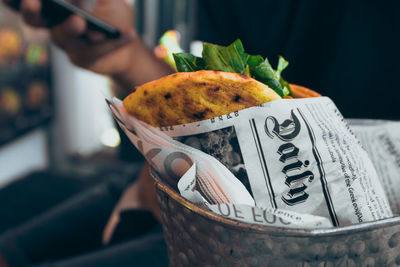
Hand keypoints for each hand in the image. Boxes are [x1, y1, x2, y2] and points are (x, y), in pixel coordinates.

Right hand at [4, 0, 136, 75]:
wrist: (128, 40)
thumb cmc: (112, 15)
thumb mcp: (109, 1)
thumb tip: (81, 1)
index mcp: (57, 8)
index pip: (33, 4)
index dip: (17, 1)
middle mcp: (55, 25)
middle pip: (35, 19)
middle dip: (31, 11)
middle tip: (32, 1)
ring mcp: (68, 44)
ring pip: (62, 38)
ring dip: (69, 28)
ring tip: (79, 20)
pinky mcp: (82, 59)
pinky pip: (94, 50)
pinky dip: (112, 42)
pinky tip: (128, 34)